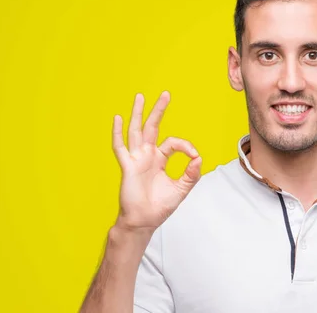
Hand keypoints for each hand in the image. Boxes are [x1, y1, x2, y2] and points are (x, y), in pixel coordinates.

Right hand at [111, 91, 201, 231]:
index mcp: (159, 159)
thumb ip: (191, 174)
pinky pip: (120, 147)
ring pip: (136, 131)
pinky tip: (117, 118)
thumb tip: (199, 157)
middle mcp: (147, 156)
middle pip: (153, 127)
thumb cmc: (159, 206)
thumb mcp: (181, 189)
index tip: (194, 156)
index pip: (173, 143)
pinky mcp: (128, 166)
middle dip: (159, 110)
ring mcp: (136, 159)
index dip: (186, 146)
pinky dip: (118, 133)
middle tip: (165, 94)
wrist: (144, 221)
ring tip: (140, 97)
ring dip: (138, 114)